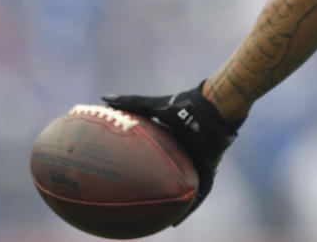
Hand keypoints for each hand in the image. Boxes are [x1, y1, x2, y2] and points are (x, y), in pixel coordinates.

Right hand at [101, 82, 242, 222]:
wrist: (211, 110)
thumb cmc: (184, 106)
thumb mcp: (153, 106)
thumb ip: (131, 103)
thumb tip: (104, 98)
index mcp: (171, 140)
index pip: (155, 157)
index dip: (143, 168)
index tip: (129, 179)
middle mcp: (183, 152)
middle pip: (169, 174)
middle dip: (158, 187)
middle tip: (142, 202)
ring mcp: (196, 160)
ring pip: (184, 186)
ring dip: (174, 200)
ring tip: (159, 218)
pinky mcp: (208, 167)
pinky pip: (200, 191)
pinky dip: (192, 205)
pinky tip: (180, 219)